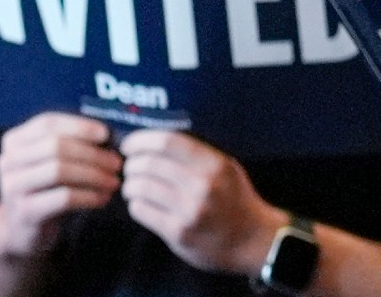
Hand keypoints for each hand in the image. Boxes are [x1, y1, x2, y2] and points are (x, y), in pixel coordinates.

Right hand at [0, 113, 121, 257]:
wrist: (20, 231)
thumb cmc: (42, 191)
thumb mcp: (48, 164)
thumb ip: (69, 146)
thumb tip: (107, 137)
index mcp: (14, 141)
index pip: (47, 123)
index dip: (78, 126)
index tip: (106, 134)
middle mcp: (8, 160)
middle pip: (55, 147)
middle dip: (92, 154)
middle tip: (116, 164)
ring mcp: (14, 187)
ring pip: (60, 171)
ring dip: (94, 175)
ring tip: (113, 182)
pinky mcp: (25, 212)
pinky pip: (63, 198)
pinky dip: (89, 196)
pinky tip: (103, 199)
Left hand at [117, 129, 284, 275]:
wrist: (252, 240)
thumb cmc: (234, 199)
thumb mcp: (225, 167)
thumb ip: (195, 153)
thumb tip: (153, 140)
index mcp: (213, 164)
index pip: (166, 142)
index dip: (140, 140)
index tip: (128, 145)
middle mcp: (202, 185)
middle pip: (149, 164)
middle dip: (132, 164)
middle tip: (130, 168)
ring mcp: (190, 211)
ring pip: (140, 187)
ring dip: (131, 185)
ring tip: (134, 186)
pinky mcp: (179, 233)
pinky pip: (141, 211)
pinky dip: (135, 204)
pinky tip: (142, 204)